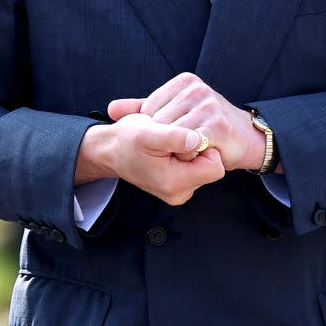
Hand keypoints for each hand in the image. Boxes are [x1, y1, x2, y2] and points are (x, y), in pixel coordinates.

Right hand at [75, 111, 224, 205]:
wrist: (111, 150)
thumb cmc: (126, 140)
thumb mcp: (146, 133)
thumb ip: (174, 137)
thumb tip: (200, 139)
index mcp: (174, 183)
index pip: (215, 166)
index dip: (204, 146)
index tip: (184, 136)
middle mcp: (180, 192)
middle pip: (211, 165)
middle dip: (197, 148)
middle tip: (172, 139)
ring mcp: (180, 190)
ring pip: (204, 164)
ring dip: (191, 149)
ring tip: (168, 143)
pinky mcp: (179, 184)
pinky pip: (196, 167)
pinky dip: (186, 154)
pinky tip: (170, 147)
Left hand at [109, 72, 265, 171]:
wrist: (245, 139)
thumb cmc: (207, 126)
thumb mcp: (173, 112)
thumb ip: (142, 109)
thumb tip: (111, 109)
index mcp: (184, 81)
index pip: (149, 109)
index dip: (155, 129)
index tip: (172, 134)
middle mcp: (196, 89)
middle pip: (159, 123)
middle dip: (165, 140)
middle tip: (182, 145)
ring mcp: (208, 104)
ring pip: (171, 135)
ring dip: (178, 150)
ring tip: (191, 148)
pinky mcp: (216, 125)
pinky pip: (187, 145)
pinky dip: (189, 155)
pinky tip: (200, 152)